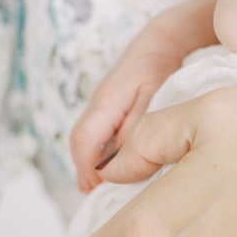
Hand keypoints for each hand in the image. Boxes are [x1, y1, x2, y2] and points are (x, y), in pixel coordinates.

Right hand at [70, 55, 165, 193]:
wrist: (157, 43)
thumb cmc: (157, 69)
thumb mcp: (152, 97)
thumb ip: (135, 126)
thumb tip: (118, 156)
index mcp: (105, 102)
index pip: (84, 139)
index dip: (86, 166)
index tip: (96, 186)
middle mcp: (96, 104)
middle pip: (79, 141)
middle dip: (82, 169)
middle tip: (92, 193)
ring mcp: (98, 104)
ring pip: (83, 137)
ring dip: (86, 161)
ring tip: (95, 186)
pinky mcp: (105, 107)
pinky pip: (93, 132)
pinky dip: (94, 151)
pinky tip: (105, 166)